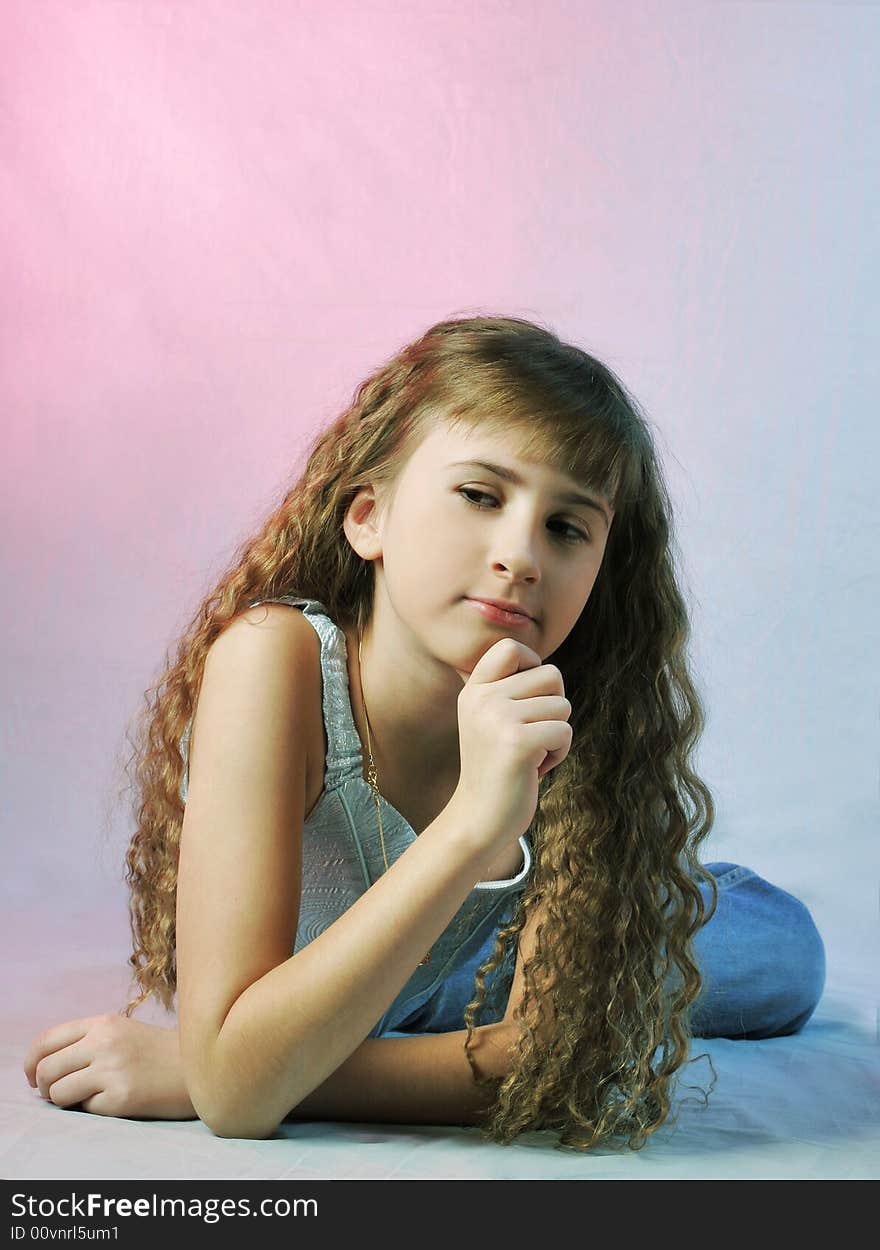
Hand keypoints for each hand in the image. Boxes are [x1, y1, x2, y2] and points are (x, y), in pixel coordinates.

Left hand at [23, 1014, 194, 1120]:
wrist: (203, 1066)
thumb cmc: (158, 1053)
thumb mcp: (123, 1032)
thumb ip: (87, 1041)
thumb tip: (43, 1068)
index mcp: (103, 1023)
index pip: (45, 1041)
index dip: (31, 1064)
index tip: (33, 1078)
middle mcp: (104, 1042)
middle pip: (45, 1069)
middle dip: (44, 1087)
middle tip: (58, 1094)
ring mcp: (113, 1069)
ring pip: (58, 1093)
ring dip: (66, 1101)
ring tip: (87, 1098)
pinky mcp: (122, 1097)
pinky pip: (86, 1110)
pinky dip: (94, 1110)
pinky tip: (116, 1101)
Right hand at [451, 636, 571, 855]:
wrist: (479, 818)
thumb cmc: (496, 768)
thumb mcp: (491, 720)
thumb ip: (509, 690)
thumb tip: (544, 667)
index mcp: (474, 690)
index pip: (510, 647)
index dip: (534, 664)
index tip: (530, 697)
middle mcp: (482, 698)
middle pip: (551, 675)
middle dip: (555, 706)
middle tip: (534, 734)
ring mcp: (498, 718)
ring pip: (562, 705)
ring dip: (557, 734)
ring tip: (532, 754)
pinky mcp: (518, 742)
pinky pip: (564, 730)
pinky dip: (560, 752)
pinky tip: (536, 769)